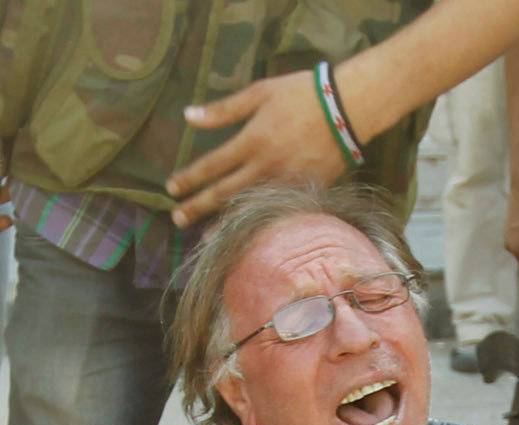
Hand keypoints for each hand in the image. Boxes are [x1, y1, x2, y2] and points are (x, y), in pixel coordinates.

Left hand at [167, 72, 345, 227]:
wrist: (347, 109)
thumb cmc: (302, 94)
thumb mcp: (260, 93)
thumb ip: (223, 110)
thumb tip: (188, 117)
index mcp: (252, 142)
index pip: (211, 166)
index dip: (189, 179)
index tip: (171, 188)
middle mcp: (265, 168)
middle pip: (223, 194)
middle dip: (198, 207)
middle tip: (177, 219)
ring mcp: (285, 185)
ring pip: (247, 210)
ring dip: (223, 225)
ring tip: (204, 238)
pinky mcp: (303, 193)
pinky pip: (274, 214)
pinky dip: (256, 227)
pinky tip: (244, 236)